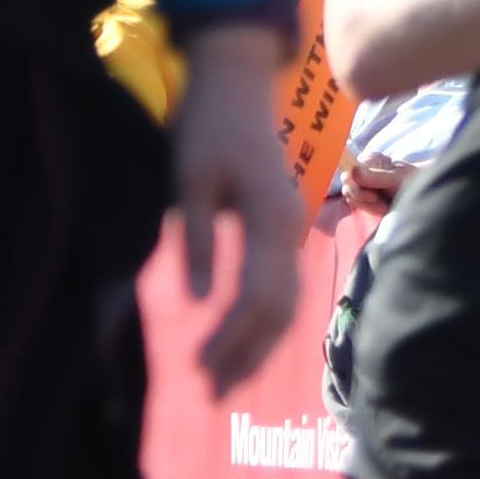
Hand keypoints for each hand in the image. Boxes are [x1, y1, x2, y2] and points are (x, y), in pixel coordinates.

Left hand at [167, 18, 299, 391]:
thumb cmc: (206, 125)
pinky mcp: (282, 228)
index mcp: (269, 216)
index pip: (258, 296)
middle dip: (247, 355)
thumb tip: (198, 302)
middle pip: (279, 310)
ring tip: (223, 383)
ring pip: (286, 304)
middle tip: (210, 395)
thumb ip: (196, 238)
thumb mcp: (188, 177)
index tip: (198, 368)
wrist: (237, 83)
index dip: (231, 338)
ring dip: (257, 346)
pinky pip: (282, 288)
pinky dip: (264, 323)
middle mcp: (290, 228)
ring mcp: (291, 228)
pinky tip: (241, 345)